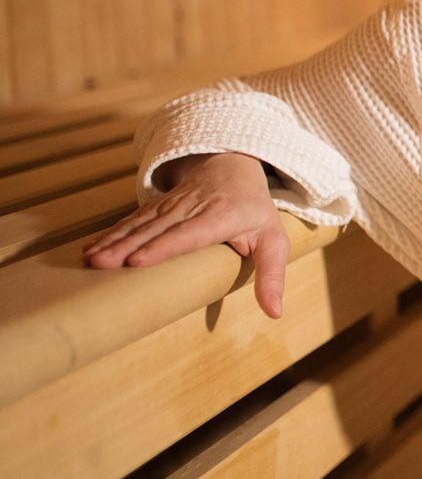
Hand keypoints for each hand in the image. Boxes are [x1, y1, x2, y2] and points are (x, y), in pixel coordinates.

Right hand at [81, 152, 291, 318]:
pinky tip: (91, 247)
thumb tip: (274, 312)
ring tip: (91, 260)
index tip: (138, 262)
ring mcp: (171, 205)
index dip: (163, 246)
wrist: (233, 166)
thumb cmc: (255, 211)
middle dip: (127, 247)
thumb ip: (272, 275)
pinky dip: (111, 233)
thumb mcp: (274, 240)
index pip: (190, 233)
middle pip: (156, 229)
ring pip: (140, 224)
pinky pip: (132, 220)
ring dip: (113, 241)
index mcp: (222, 216)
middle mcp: (192, 208)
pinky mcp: (156, 206)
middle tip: (101, 265)